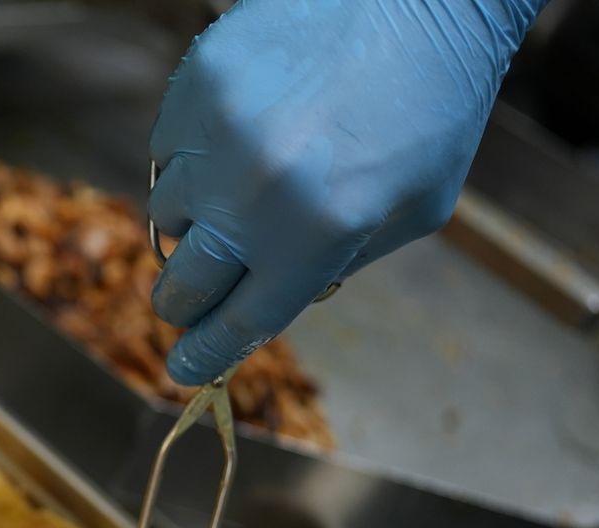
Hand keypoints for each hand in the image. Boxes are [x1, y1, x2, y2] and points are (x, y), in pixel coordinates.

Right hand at [147, 0, 544, 384]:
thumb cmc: (433, 106)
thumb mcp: (415, 210)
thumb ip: (340, 263)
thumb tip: (267, 296)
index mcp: (315, 239)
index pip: (234, 325)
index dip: (202, 357)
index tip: (182, 369)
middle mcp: (254, 195)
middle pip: (182, 286)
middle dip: (186, 300)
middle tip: (194, 293)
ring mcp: (216, 137)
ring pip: (166, 215)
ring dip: (196, 217)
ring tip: (239, 186)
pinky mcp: (197, 86)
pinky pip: (165, 150)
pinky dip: (192, 156)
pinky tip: (238, 133)